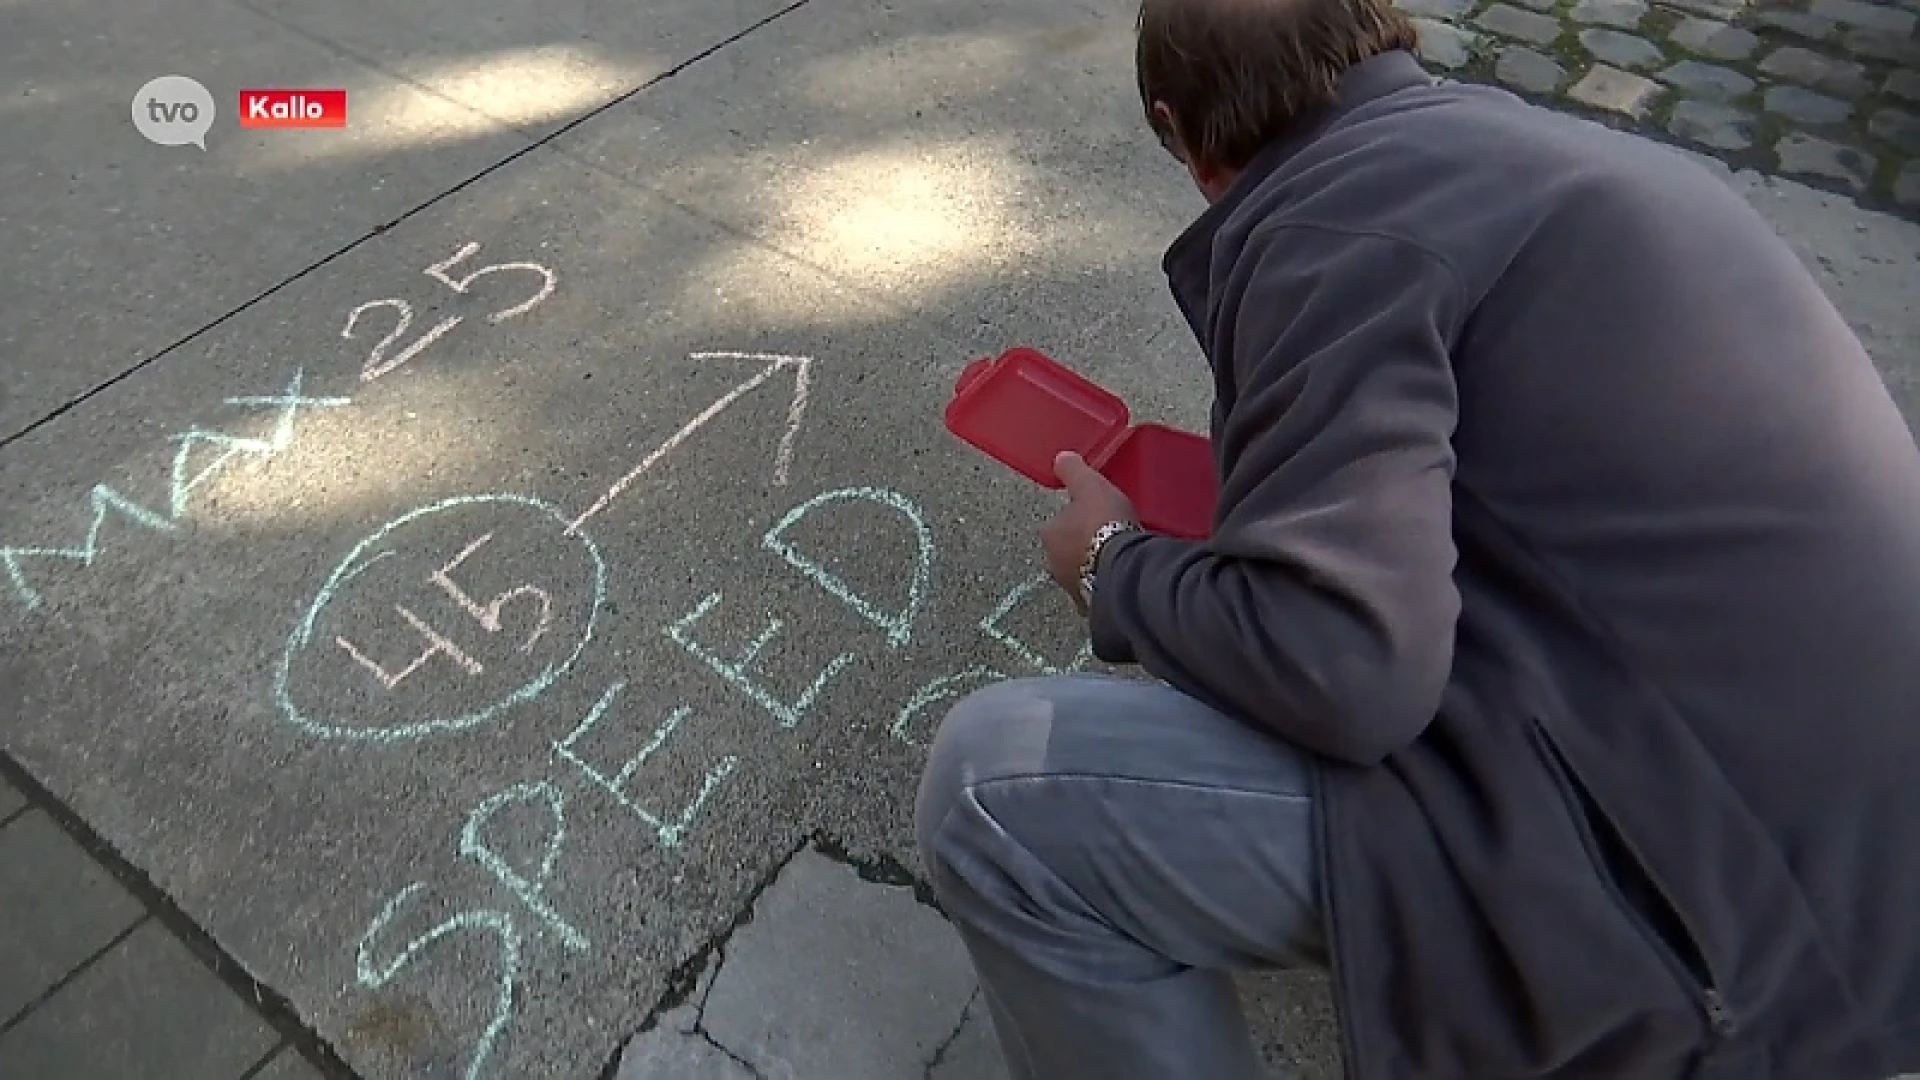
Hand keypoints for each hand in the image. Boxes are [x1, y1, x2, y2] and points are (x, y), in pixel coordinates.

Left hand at [1041, 452, 1136, 613]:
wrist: (1124, 567)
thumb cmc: (1104, 523)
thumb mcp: (1090, 486)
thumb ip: (1074, 471)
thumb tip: (1061, 457)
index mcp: (1050, 535)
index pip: (1057, 524)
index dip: (1076, 519)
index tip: (1094, 516)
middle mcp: (1054, 564)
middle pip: (1066, 552)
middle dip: (1082, 546)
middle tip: (1107, 537)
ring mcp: (1071, 588)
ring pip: (1080, 574)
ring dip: (1093, 568)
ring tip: (1118, 559)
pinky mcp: (1091, 607)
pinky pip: (1097, 594)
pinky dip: (1106, 587)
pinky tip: (1122, 580)